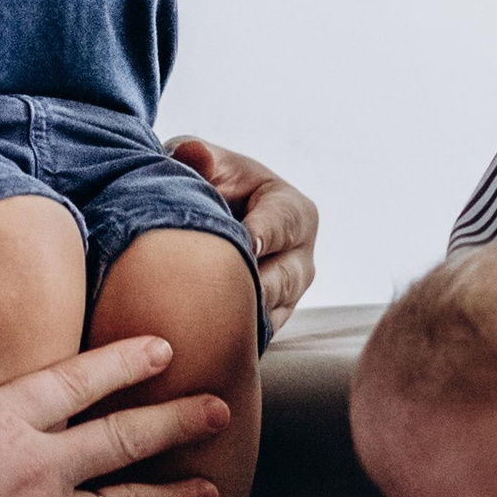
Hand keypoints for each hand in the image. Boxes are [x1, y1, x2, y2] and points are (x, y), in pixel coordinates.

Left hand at [166, 134, 316, 333]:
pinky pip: (254, 339)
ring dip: (238, 317)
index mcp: (294, 212)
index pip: (283, 226)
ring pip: (268, 316)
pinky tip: (198, 339)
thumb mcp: (202, 161)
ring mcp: (287, 298)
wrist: (203, 219)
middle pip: (282, 281)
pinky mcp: (267, 325)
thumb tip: (195, 156)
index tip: (243, 245)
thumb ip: (199, 157)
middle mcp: (301, 260)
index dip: (261, 234)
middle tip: (215, 291)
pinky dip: (229, 339)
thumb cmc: (207, 183)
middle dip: (249, 284)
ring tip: (203, 319)